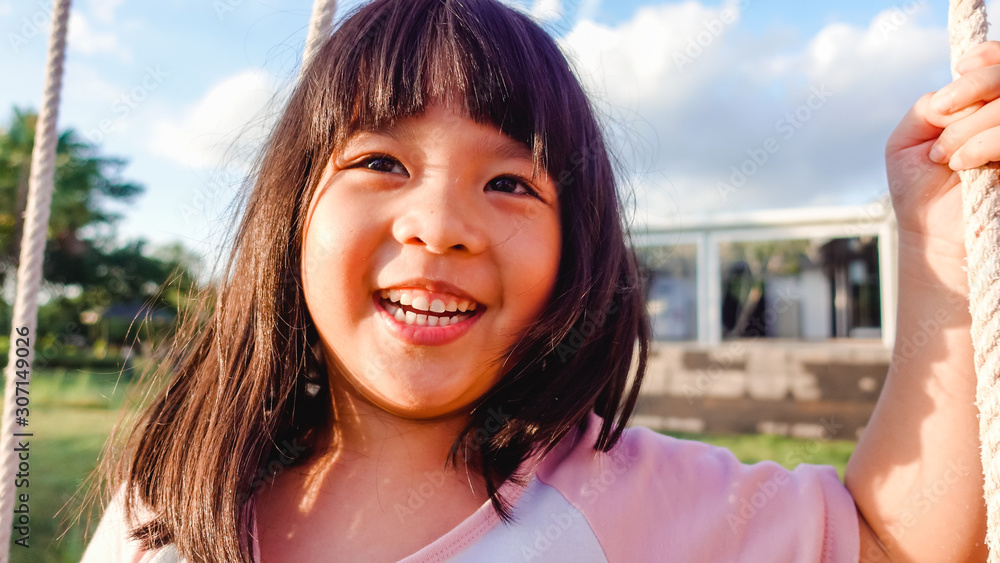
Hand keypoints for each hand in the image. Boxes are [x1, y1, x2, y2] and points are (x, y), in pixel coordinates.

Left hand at [886, 40, 999, 259]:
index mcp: (980, 105)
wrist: (934, 234)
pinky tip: (962, 164)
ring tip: (947, 157)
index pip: (999, 62)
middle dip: (972, 89)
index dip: (986, 58)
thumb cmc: (919, 189)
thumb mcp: (907, 142)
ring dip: (969, 127)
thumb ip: (927, 108)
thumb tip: (957, 91)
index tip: (961, 69)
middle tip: (944, 117)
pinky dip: (984, 143)